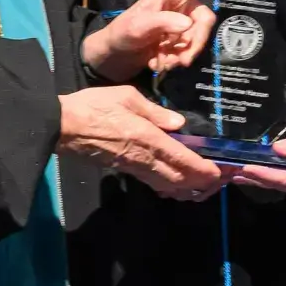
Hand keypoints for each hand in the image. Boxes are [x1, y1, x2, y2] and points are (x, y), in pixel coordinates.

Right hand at [59, 87, 223, 198]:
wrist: (62, 127)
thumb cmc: (92, 107)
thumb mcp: (127, 97)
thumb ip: (155, 112)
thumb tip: (178, 123)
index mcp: (149, 140)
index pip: (185, 162)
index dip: (206, 171)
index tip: (222, 172)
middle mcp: (145, 160)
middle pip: (182, 181)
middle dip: (204, 184)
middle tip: (222, 179)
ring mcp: (135, 168)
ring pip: (169, 187)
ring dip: (190, 188)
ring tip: (206, 183)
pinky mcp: (125, 171)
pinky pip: (155, 183)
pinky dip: (172, 186)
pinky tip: (179, 181)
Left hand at [82, 0, 251, 82]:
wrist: (111, 59)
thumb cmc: (120, 35)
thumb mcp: (136, 27)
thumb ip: (161, 22)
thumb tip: (187, 24)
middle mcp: (178, 4)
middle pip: (205, 20)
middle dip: (196, 42)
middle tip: (182, 61)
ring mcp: (179, 23)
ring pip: (198, 39)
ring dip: (182, 55)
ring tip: (161, 63)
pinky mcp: (177, 41)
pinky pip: (189, 50)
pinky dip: (175, 60)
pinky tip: (159, 63)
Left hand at [224, 134, 285, 194]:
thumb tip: (277, 149)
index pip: (283, 178)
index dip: (263, 174)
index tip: (246, 168)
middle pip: (279, 183)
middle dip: (256, 179)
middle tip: (234, 174)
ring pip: (283, 182)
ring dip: (261, 178)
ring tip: (240, 174)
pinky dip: (272, 174)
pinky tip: (261, 170)